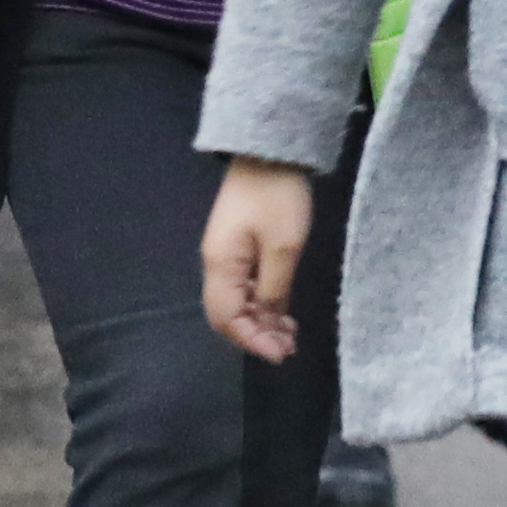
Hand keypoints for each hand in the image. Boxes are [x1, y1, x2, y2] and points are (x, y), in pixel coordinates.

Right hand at [202, 159, 319, 364]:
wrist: (270, 152)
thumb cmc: (277, 197)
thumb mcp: (284, 246)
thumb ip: (273, 288)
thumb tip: (266, 320)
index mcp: (221, 265)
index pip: (226, 318)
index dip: (251, 340)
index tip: (280, 354)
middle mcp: (217, 264)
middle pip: (227, 313)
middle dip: (255, 334)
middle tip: (288, 347)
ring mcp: (226, 255)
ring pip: (237, 301)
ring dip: (260, 320)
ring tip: (289, 334)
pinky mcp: (239, 246)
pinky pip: (244, 285)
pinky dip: (262, 302)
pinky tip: (282, 310)